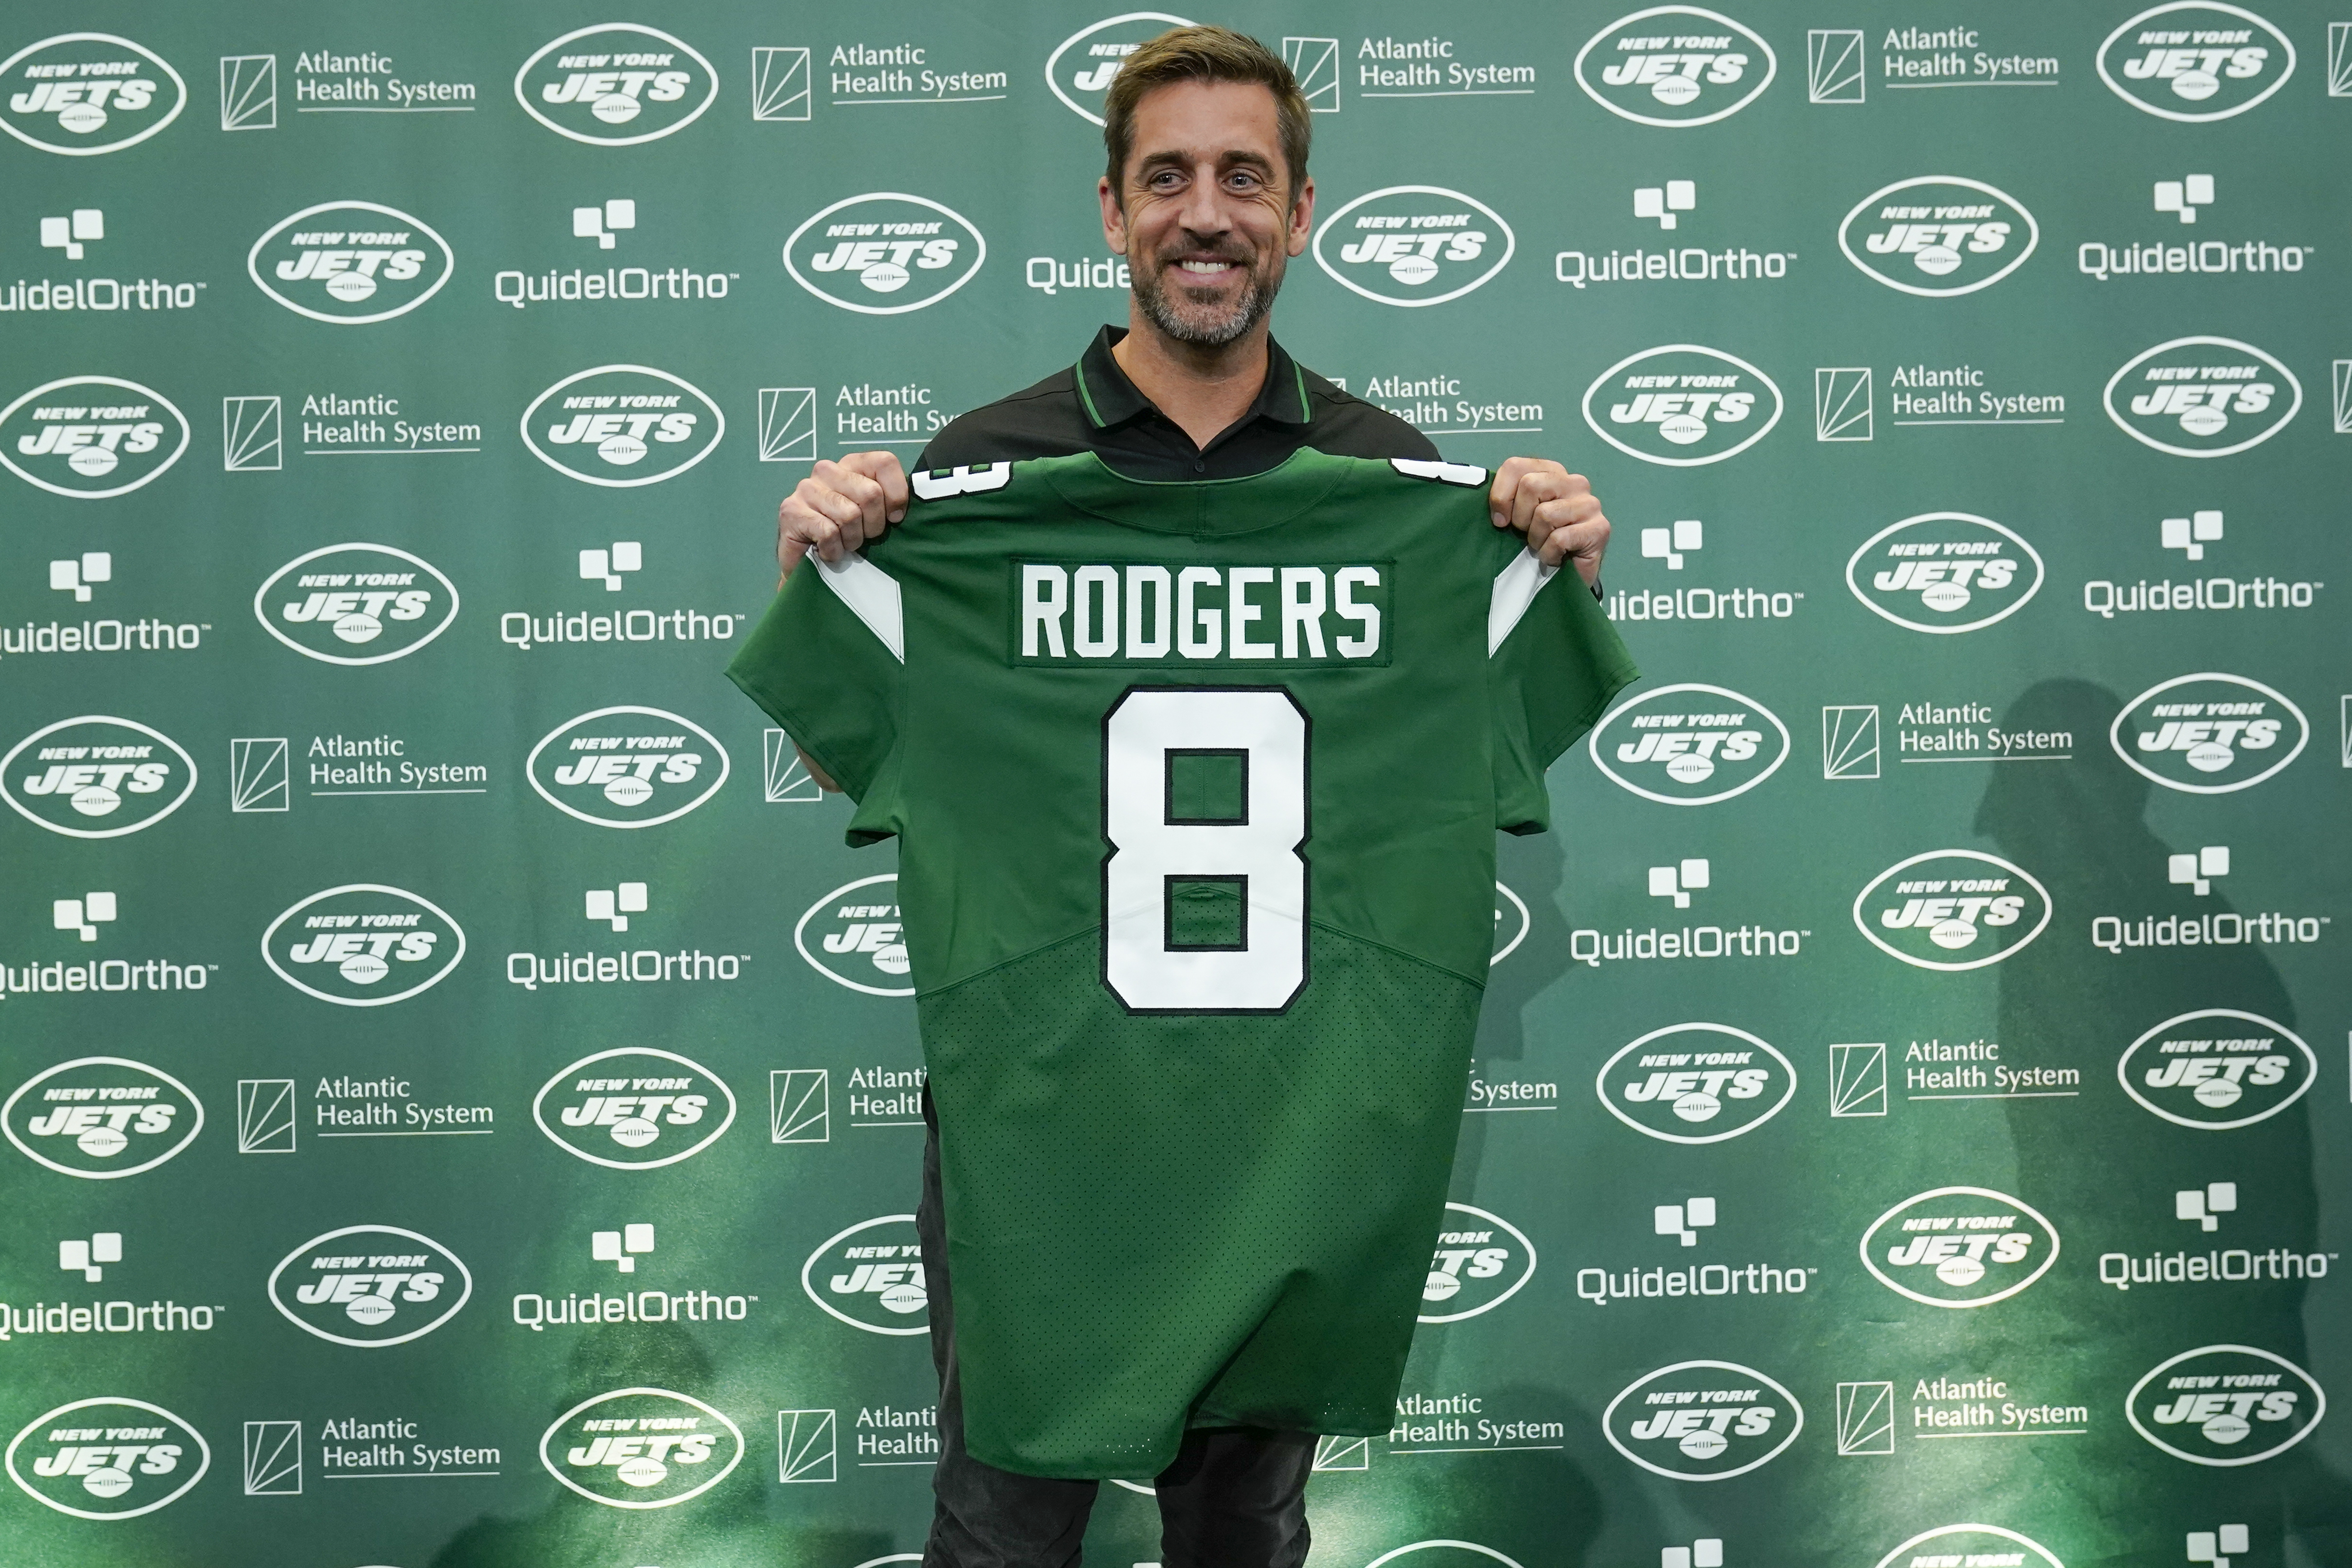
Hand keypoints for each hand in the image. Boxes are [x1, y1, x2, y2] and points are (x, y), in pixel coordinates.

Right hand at [777, 452, 908, 581]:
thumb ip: (891, 502)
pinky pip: (828, 532)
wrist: (809, 565)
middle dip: (874, 525)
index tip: (893, 518)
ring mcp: (807, 488)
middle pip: (870, 493)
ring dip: (852, 540)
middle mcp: (827, 470)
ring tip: (844, 544)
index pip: (884, 462)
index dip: (896, 495)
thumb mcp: (875, 516)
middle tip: (863, 537)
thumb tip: (904, 511)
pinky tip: (828, 551)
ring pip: (850, 515)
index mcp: (852, 464)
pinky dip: (834, 550)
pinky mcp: (791, 511)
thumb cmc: (847, 538)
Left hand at [1488, 458, 1609, 588]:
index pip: (1515, 466)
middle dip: (1520, 518)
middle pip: (1530, 485)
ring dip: (1536, 539)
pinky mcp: (1600, 528)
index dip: (1500, 496)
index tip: (1500, 521)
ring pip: (1545, 514)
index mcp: (1552, 472)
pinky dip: (1549, 554)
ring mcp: (1590, 504)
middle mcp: (1574, 482)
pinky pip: (1559, 538)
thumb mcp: (1517, 516)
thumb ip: (1506, 500)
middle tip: (1527, 534)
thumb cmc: (1539, 542)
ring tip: (1544, 546)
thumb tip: (1497, 511)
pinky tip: (1556, 557)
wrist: (1567, 576)